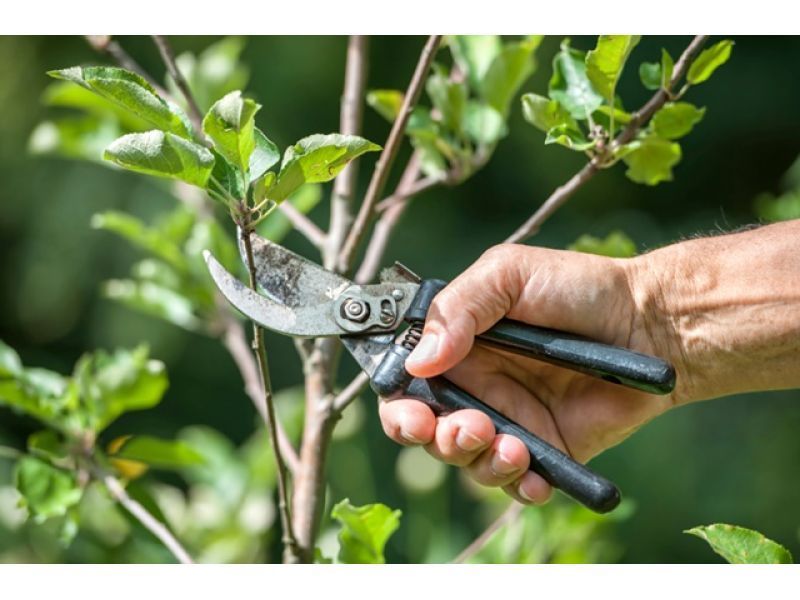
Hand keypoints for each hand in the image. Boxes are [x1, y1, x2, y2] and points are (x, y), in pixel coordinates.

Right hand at [378, 243, 678, 504]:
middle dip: (435, 439)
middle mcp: (475, 386)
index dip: (399, 405)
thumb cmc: (577, 288)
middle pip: (428, 430)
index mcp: (456, 346)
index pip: (405, 384)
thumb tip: (419, 359)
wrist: (649, 323)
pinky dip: (518, 487)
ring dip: (477, 460)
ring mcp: (509, 420)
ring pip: (468, 460)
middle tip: (465, 429)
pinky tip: (533, 475)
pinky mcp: (545, 449)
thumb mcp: (509, 275)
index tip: (414, 414)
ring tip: (511, 445)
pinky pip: (517, 483)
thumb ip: (458, 308)